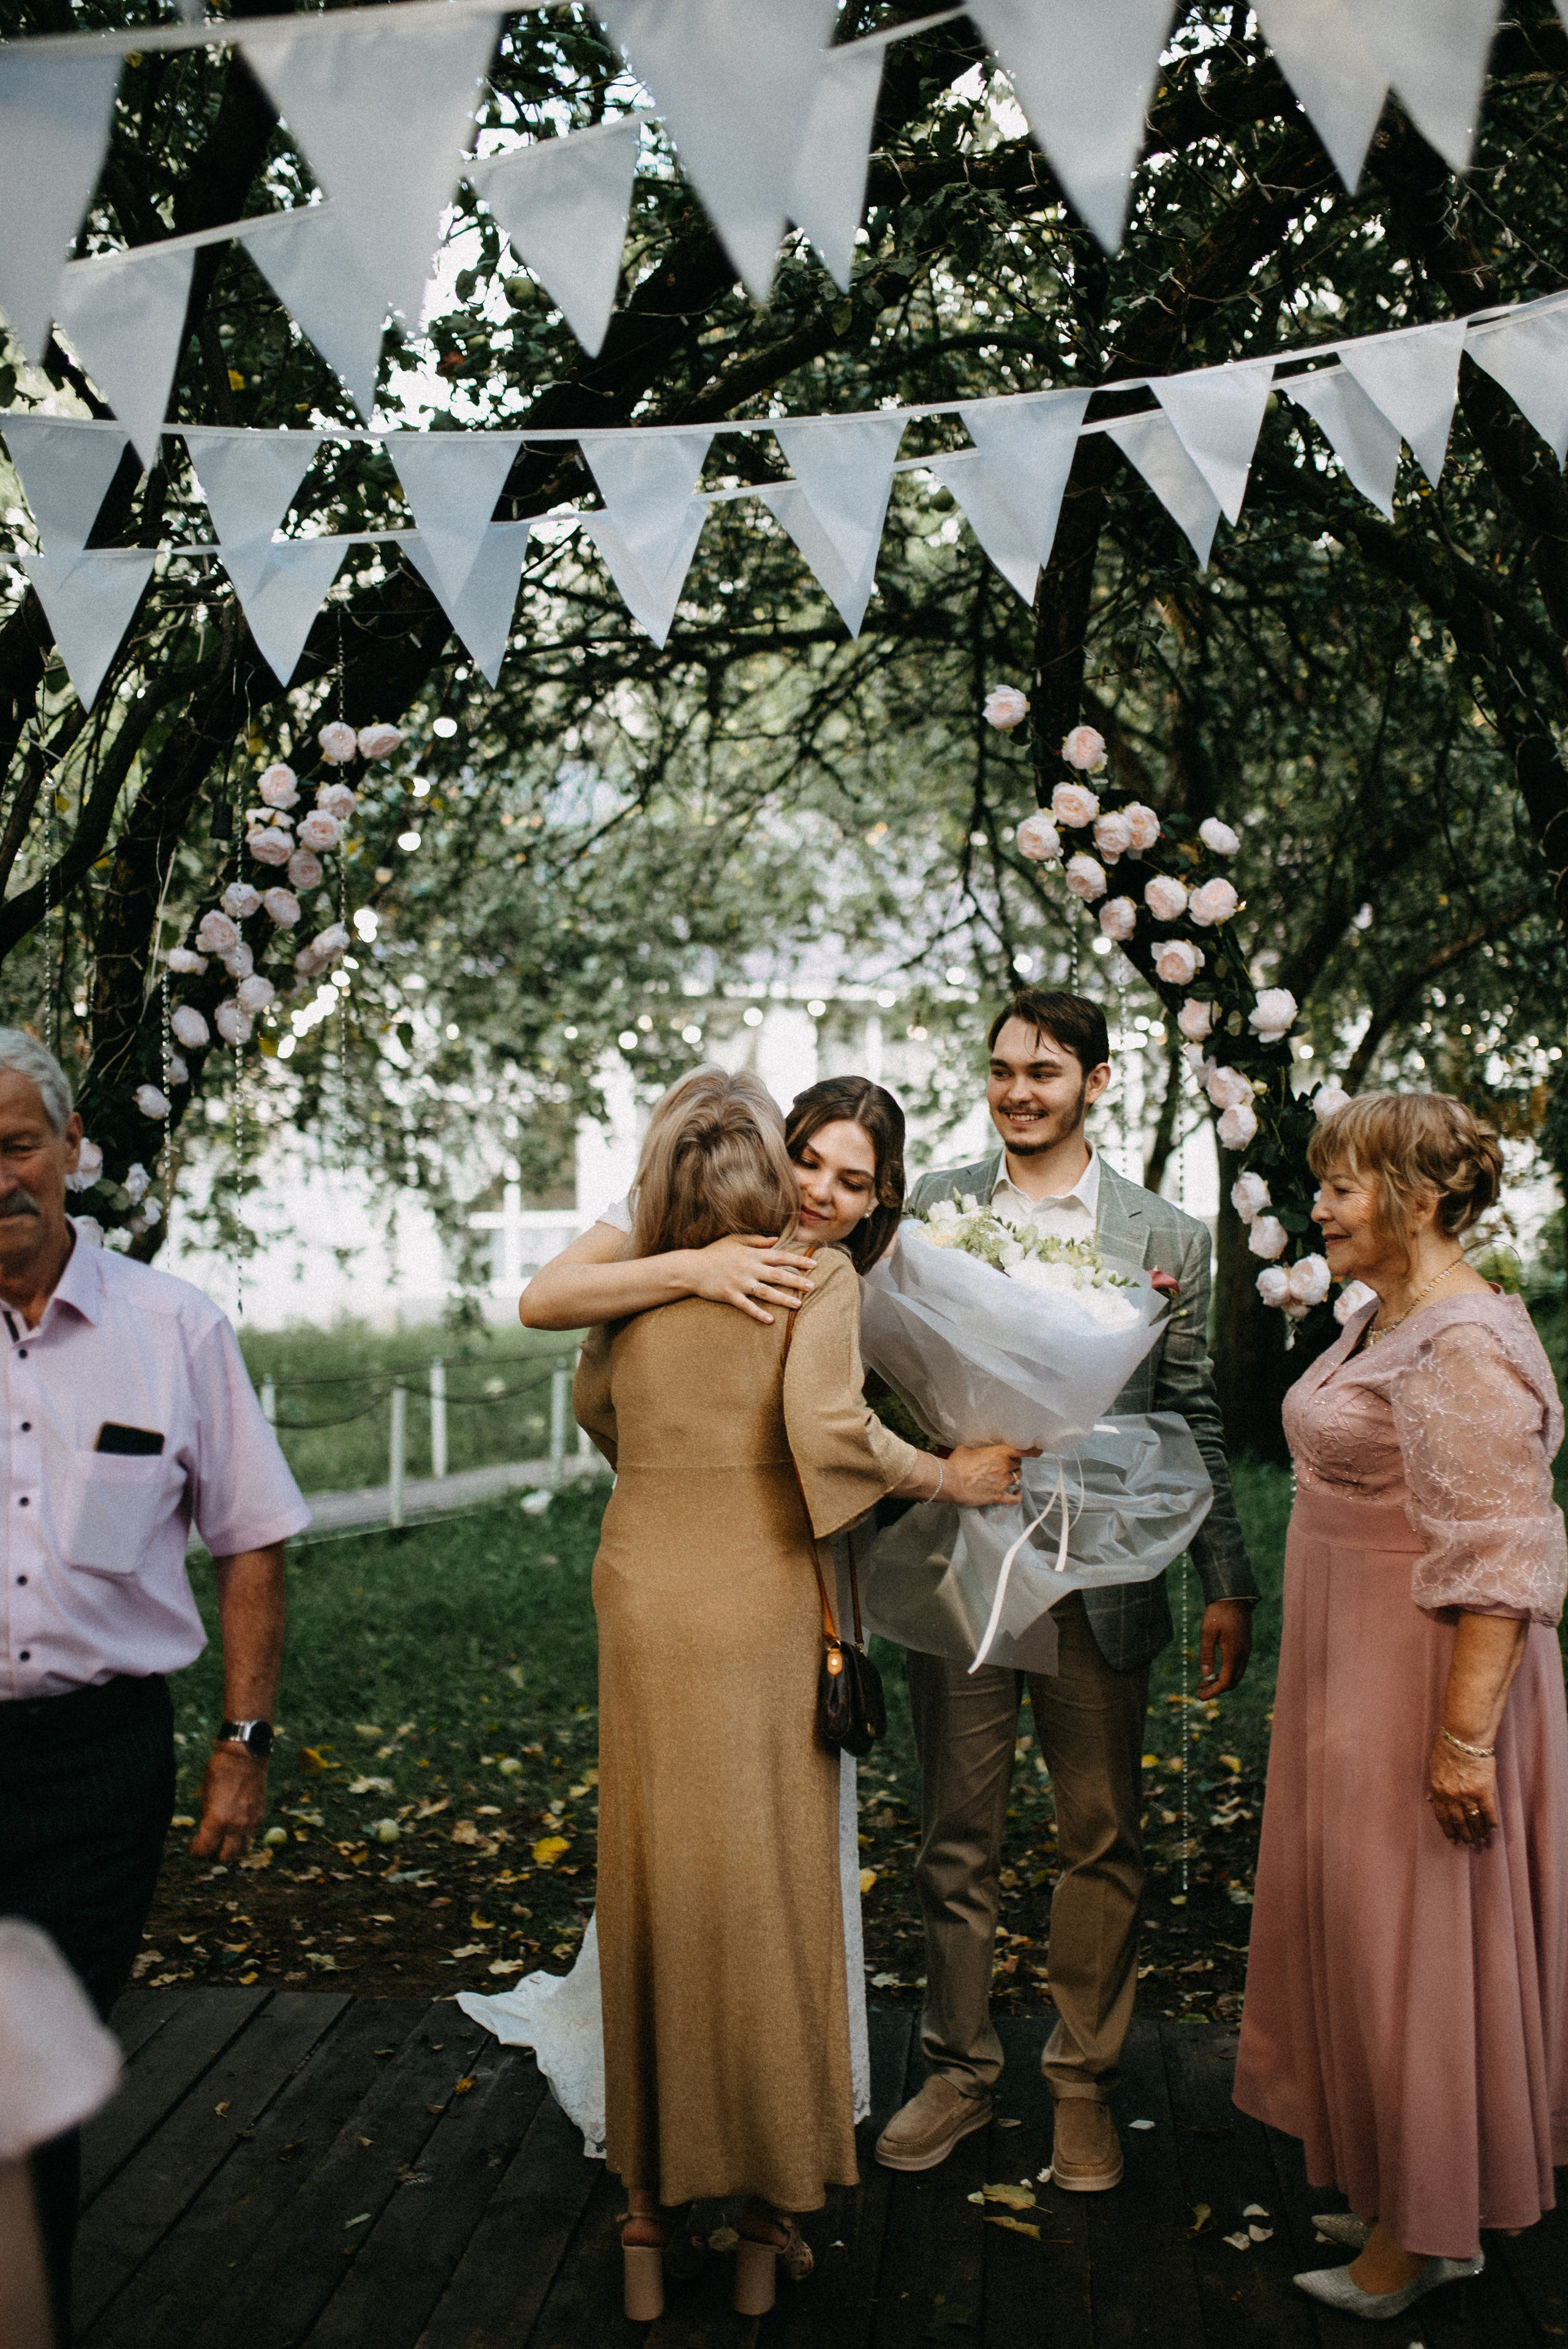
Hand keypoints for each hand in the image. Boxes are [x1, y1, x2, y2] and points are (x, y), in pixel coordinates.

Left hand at [190, 1745, 269, 1863]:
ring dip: (230, 1849)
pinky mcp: (260, 1816)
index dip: (196, 1853)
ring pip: (241, 1851)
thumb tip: (206, 1831)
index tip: (193, 1849)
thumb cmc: (220, 1771)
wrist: (246, 1755)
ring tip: (223, 1841)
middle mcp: (236, 1825)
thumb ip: (207, 1817)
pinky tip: (235, 1828)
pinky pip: (251, 1836)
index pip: (204, 1851)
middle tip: (208, 1848)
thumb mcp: (205, 1795)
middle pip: (225, 1858)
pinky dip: (242, 1837)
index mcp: (217, 1820)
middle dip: (214, 1856)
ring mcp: (250, 1822)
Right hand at [685, 1235, 816, 1324]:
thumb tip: (776, 1239)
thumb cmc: (714, 1253)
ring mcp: (739, 1282)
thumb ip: (756, 1240)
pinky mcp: (730, 1295)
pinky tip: (771, 1320)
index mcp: (751, 1254)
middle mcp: (748, 1267)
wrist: (691, 1268)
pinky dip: (759, 1313)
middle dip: (796, 1281)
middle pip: (777, 1274)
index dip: (798, 1260)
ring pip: (766, 1292)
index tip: (814, 1264)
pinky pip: (747, 1306)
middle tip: (813, 1286)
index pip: (779, 1256)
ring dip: (783, 1298)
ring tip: (798, 1304)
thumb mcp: (734, 1240)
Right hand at [945, 1443, 1034, 1507]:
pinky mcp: (998, 1496)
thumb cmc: (956, 1463)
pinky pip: (1014, 1498)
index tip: (1038, 1450)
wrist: (950, 1481)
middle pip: (1017, 1465)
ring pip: (1017, 1478)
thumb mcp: (966, 1449)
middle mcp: (1004, 1466)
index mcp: (999, 1452)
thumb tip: (976, 1452)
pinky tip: (1018, 1493)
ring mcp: (1003, 1482)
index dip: (1031, 1451)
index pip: (1021, 1451)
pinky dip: (1018, 1496)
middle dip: (1013, 1464)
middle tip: (1005, 1465)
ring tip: (1007, 1476)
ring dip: (1014, 1476)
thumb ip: (977, 1449)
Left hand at [1196, 1600, 1252, 1695]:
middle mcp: (1243, 1654)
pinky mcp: (1245, 1645)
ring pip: (1236, 1674)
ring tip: (1205, 1682)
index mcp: (1234, 1654)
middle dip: (1217, 1689)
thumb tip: (1205, 1675)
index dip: (1213, 1692)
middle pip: (1233, 1682)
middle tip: (1200, 1690)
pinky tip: (1215, 1669)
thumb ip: (1207, 1654)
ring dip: (1222, 1681)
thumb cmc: (1218, 1613)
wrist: (1234, 1596)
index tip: (1199, 1696)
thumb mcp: (1207, 1632)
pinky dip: (1227, 1672)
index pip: (1225, 1682)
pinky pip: (1238, 1666)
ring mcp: (1246, 1650)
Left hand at [1427, 1736, 1496, 1844]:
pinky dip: (1491, 1822)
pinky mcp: (1484, 1791)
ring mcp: (1468, 1795)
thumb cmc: (1447, 1748)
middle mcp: (1452, 1796)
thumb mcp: (1433, 1767)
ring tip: (1481, 1840)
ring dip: (1477, 1832)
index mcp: (1438, 1790)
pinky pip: (1488, 1812)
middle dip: (1463, 1835)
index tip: (1452, 1839)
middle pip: (1458, 1821)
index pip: (1442, 1816)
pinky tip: (1493, 1829)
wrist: (1464, 1738)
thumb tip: (1429, 1800)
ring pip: (1473, 1820)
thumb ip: (1433, 1785)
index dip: (1447, 1829)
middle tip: (1468, 1844)